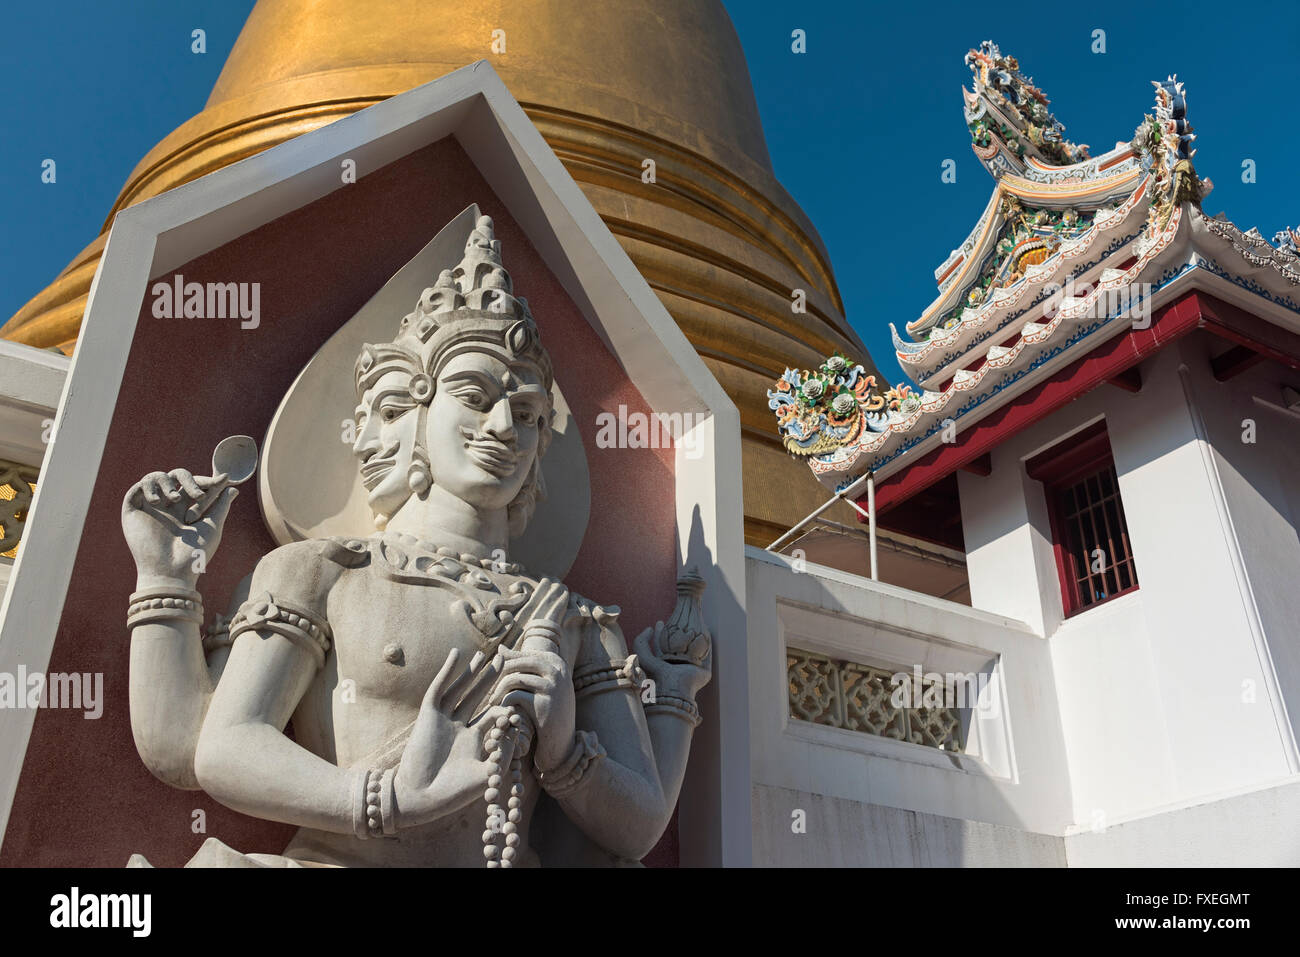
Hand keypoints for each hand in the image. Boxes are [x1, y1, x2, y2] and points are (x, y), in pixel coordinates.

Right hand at [121, 469, 237, 588]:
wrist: (171, 572)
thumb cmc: (195, 554)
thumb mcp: (212, 526)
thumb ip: (221, 506)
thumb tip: (234, 488)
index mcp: (185, 509)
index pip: (194, 485)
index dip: (207, 481)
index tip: (223, 480)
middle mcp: (167, 506)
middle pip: (176, 476)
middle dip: (190, 480)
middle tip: (198, 495)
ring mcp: (150, 508)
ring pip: (155, 478)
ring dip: (167, 482)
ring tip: (175, 499)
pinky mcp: (132, 512)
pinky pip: (135, 489)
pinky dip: (148, 487)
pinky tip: (158, 502)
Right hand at [393, 648, 513, 827]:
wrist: (419, 797)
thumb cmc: (452, 792)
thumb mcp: (484, 774)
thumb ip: (502, 755)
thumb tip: (517, 733)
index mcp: (474, 741)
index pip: (493, 716)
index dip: (506, 704)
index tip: (520, 693)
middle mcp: (459, 727)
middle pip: (478, 696)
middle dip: (491, 679)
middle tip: (505, 659)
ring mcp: (443, 719)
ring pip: (460, 689)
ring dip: (471, 671)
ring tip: (483, 654)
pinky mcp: (428, 714)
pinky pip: (439, 688)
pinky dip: (448, 671)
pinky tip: (457, 654)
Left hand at [485, 608, 574, 772]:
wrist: (562, 745)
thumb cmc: (548, 713)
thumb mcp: (542, 687)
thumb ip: (524, 667)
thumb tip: (500, 648)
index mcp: (558, 665)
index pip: (526, 654)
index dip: (509, 662)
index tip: (498, 674)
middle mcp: (558, 672)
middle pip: (519, 663)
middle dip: (500, 674)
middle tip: (490, 686)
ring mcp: (552, 687)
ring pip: (514, 679)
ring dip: (499, 690)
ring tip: (492, 701)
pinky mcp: (544, 703)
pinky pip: (514, 696)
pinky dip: (504, 704)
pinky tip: (502, 713)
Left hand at [634, 621, 711, 698]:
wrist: (673, 690)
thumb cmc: (657, 674)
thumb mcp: (643, 656)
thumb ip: (641, 642)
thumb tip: (649, 628)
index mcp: (662, 665)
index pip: (660, 645)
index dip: (659, 633)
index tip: (660, 622)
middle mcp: (676, 667)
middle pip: (677, 646)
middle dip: (677, 633)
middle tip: (678, 620)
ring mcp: (691, 670)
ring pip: (693, 650)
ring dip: (694, 637)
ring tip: (694, 623)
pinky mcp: (703, 673)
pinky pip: (707, 656)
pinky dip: (708, 645)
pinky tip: (707, 633)